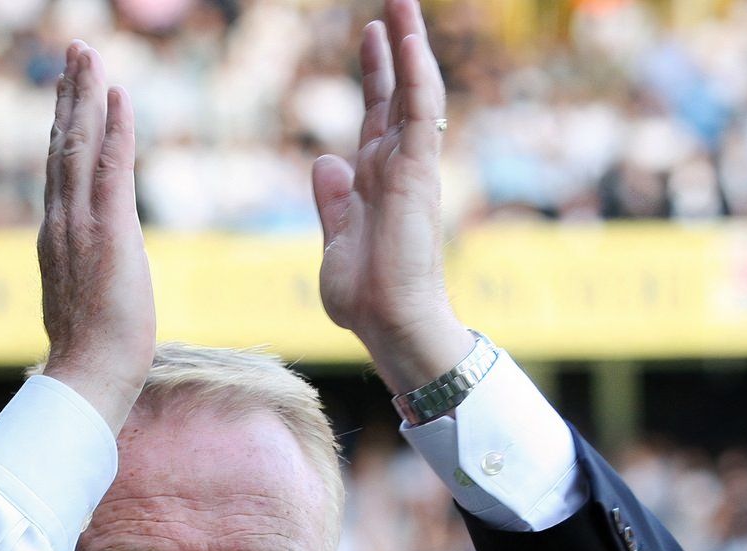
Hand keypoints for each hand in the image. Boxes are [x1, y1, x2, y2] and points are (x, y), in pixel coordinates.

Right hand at [37, 41, 155, 434]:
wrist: (88, 376)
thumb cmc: (91, 355)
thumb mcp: (81, 302)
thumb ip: (79, 275)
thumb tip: (85, 273)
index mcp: (56, 237)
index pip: (59, 170)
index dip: (62, 126)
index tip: (67, 91)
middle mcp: (61, 223)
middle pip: (62, 145)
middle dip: (69, 95)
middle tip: (76, 52)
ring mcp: (82, 225)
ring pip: (80, 146)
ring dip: (86, 96)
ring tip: (90, 56)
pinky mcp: (110, 232)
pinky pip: (111, 168)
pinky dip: (114, 129)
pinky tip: (119, 96)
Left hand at [311, 0, 473, 393]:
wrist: (387, 323)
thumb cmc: (365, 296)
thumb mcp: (334, 239)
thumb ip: (332, 201)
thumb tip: (325, 161)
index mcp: (376, 179)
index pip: (378, 113)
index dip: (376, 73)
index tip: (371, 35)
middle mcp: (397, 166)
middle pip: (398, 92)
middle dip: (396, 46)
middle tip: (396, 2)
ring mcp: (410, 167)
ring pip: (416, 92)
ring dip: (411, 46)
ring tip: (404, 3)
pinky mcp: (418, 173)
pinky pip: (421, 113)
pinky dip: (417, 75)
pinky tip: (410, 40)